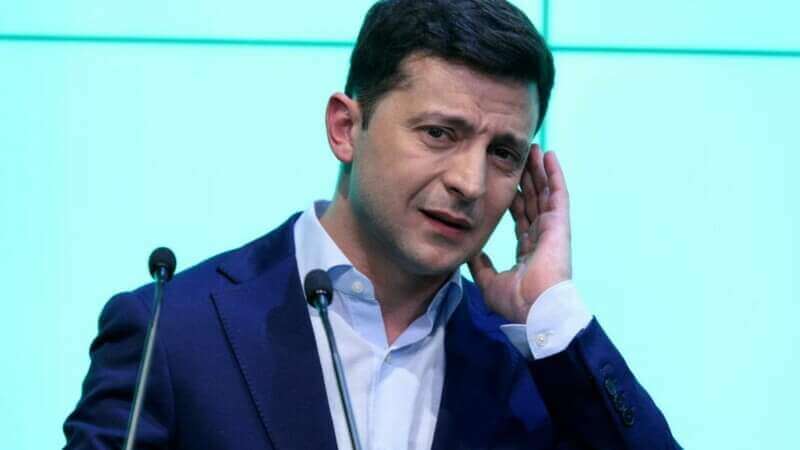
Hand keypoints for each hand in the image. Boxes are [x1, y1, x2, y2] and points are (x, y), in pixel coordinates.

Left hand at [468, 144, 571, 323]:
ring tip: (532, 149)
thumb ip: (481, 265)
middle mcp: (541, 237)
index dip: (513, 198)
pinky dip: (554, 173)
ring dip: (538, 170)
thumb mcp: (489, 281)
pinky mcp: (560, 224)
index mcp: (528, 250)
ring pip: (544, 192)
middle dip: (526, 178)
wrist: (535, 309)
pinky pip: (557, 193)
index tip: (504, 181)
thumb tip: (470, 251)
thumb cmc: (516, 302)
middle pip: (532, 200)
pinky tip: (548, 156)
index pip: (520, 218)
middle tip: (518, 157)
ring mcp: (552, 229)